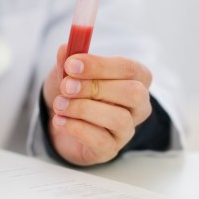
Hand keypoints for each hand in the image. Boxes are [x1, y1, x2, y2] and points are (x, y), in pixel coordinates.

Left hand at [43, 44, 152, 165]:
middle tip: (66, 87)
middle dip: (95, 87)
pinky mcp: (110, 149)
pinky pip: (101, 140)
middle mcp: (138, 104)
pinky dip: (76, 128)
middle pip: (132, 93)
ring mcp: (127, 129)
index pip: (128, 68)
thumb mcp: (68, 71)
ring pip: (118, 118)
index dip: (99, 65)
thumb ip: (68, 60)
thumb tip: (65, 48)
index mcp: (135, 78)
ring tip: (59, 105)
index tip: (71, 64)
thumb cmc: (73, 91)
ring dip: (83, 109)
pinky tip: (60, 121)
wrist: (60, 120)